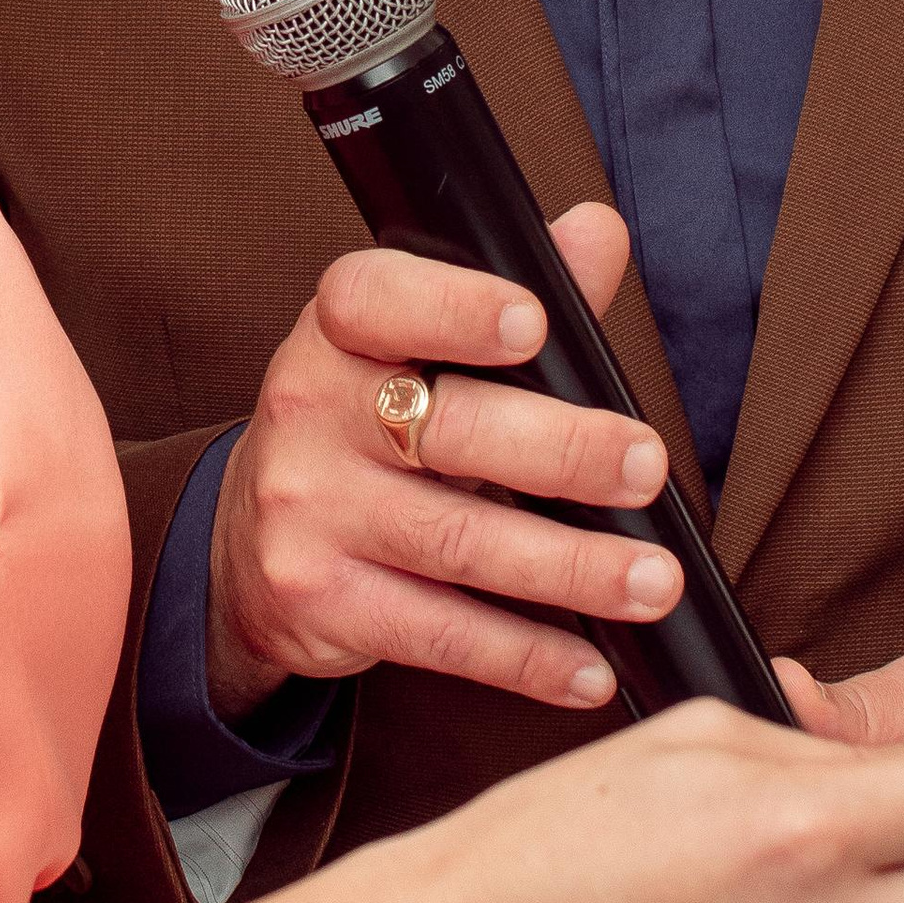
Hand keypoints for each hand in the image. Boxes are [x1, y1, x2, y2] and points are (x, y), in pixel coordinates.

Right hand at [206, 205, 683, 719]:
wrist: (250, 549)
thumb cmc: (369, 430)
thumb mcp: (419, 352)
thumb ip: (514, 296)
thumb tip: (596, 232)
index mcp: (338, 333)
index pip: (376, 298)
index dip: (453, 306)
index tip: (534, 324)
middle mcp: (309, 412)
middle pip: (446, 429)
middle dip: (561, 450)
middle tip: (648, 468)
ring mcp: (307, 511)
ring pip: (455, 542)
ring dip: (570, 567)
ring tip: (653, 580)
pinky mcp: (318, 601)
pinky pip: (437, 633)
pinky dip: (524, 657)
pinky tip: (590, 670)